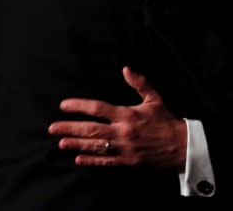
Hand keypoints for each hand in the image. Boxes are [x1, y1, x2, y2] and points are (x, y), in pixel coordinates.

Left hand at [49, 67, 186, 167]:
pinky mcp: (127, 161)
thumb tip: (126, 69)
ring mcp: (124, 148)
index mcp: (127, 114)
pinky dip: (91, 161)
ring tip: (61, 142)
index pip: (98, 108)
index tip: (64, 105)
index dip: (79, 106)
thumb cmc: (165, 120)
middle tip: (52, 128)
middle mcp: (123, 131)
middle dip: (70, 127)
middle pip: (91, 129)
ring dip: (76, 144)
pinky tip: (78, 159)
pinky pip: (105, 162)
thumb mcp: (154, 98)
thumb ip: (139, 83)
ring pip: (95, 146)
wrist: (180, 145)